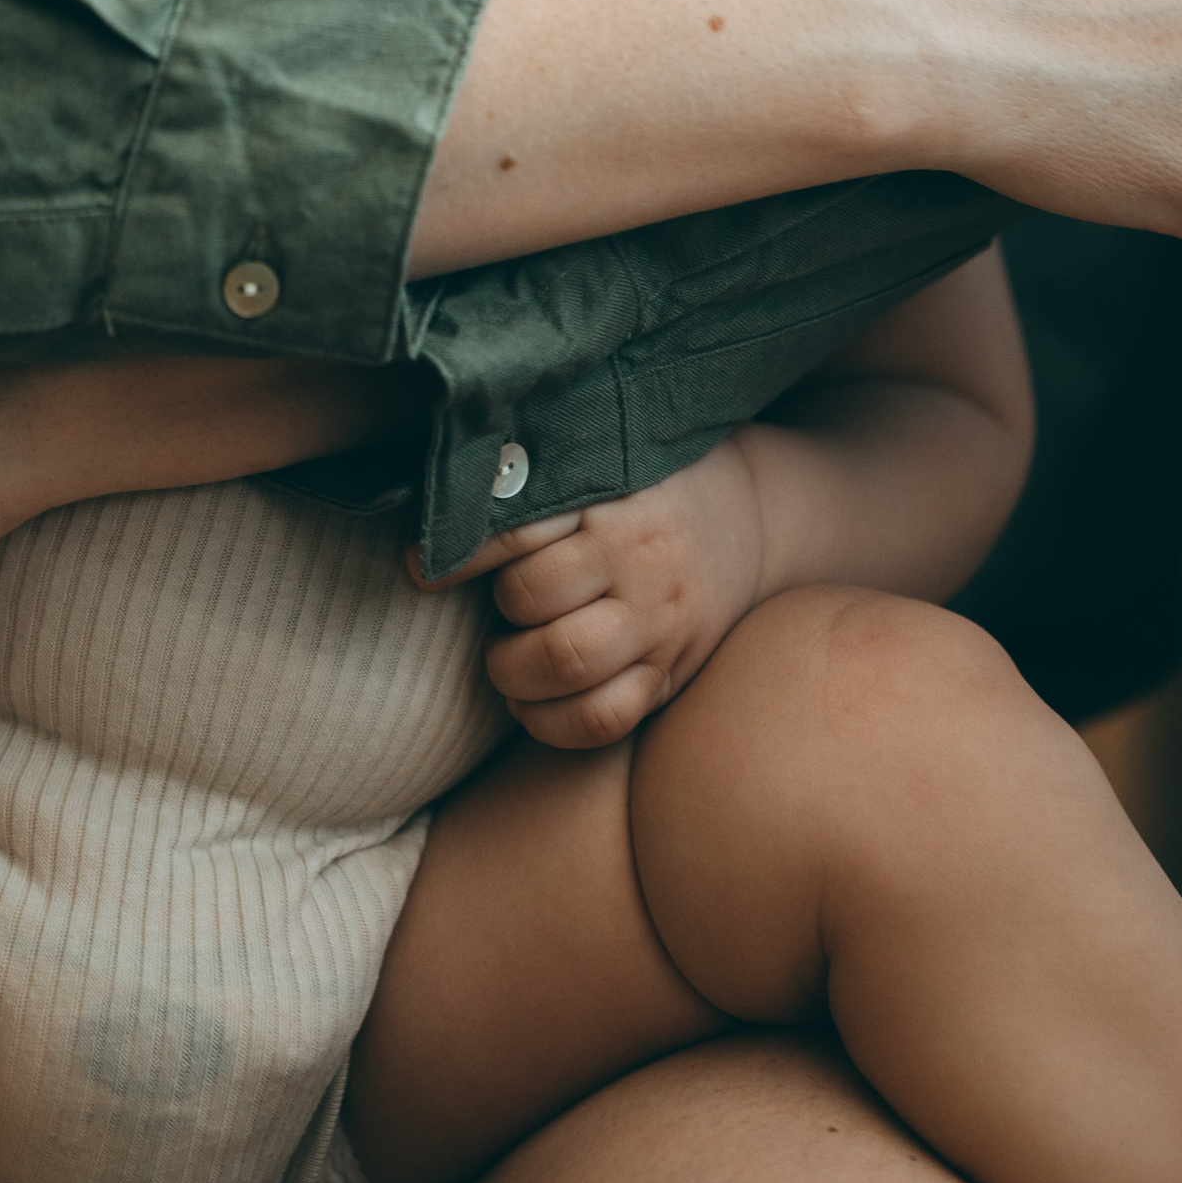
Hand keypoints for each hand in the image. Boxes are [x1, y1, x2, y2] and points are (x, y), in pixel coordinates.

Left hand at [417, 435, 778, 749]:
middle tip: (493, 619)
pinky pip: (604, 719)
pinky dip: (552, 725)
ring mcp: (660, 623)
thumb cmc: (657, 480)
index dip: (457, 556)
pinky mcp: (671, 672)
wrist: (760, 514)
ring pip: (565, 664)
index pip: (517, 532)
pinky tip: (532, 706)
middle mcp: (639, 562)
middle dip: (495, 618)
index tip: (421, 567)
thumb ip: (540, 479)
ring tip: (506, 663)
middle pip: (535, 601)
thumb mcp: (609, 457)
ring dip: (512, 673)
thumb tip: (447, 499)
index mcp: (615, 501)